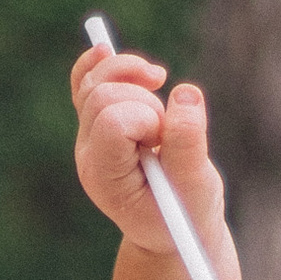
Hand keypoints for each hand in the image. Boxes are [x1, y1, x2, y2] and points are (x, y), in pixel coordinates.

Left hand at [71, 45, 237, 279]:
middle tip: (165, 132)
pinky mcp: (102, 123)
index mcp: (105, 177)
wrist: (174, 229)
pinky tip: (106, 51)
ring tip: (159, 90)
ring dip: (130, 76)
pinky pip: (85, 81)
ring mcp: (90, 137)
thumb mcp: (196, 188)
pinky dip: (98, 63)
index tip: (164, 141)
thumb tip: (184, 92)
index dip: (147, 120)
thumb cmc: (186, 215)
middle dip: (144, 102)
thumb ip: (189, 144)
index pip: (114, 122)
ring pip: (94, 82)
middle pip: (102, 97)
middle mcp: (89, 154)